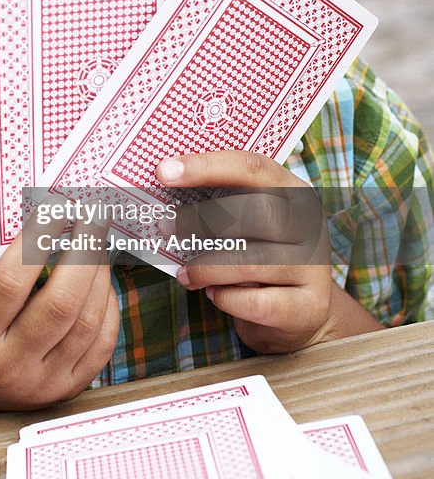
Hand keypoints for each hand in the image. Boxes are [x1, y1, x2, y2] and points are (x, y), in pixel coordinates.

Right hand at [0, 212, 118, 418]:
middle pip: (60, 305)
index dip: (36, 241)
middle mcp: (10, 365)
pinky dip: (107, 306)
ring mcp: (42, 383)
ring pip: (87, 322)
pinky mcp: (67, 390)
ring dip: (99, 275)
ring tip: (97, 243)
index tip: (55, 208)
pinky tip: (101, 281)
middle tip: (92, 218)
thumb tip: (40, 217)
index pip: (10, 283)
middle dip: (83, 253)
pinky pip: (101, 344)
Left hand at [156, 150, 335, 353]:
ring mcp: (314, 265)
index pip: (251, 167)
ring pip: (250, 262)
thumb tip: (165, 188)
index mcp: (293, 191)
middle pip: (255, 212)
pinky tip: (214, 294)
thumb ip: (220, 203)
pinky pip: (256, 302)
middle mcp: (309, 223)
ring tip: (185, 274)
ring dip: (206, 268)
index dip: (205, 167)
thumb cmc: (259, 255)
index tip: (164, 171)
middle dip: (201, 219)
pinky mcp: (309, 305)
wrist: (298, 312)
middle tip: (167, 227)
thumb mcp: (248, 223)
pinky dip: (225, 299)